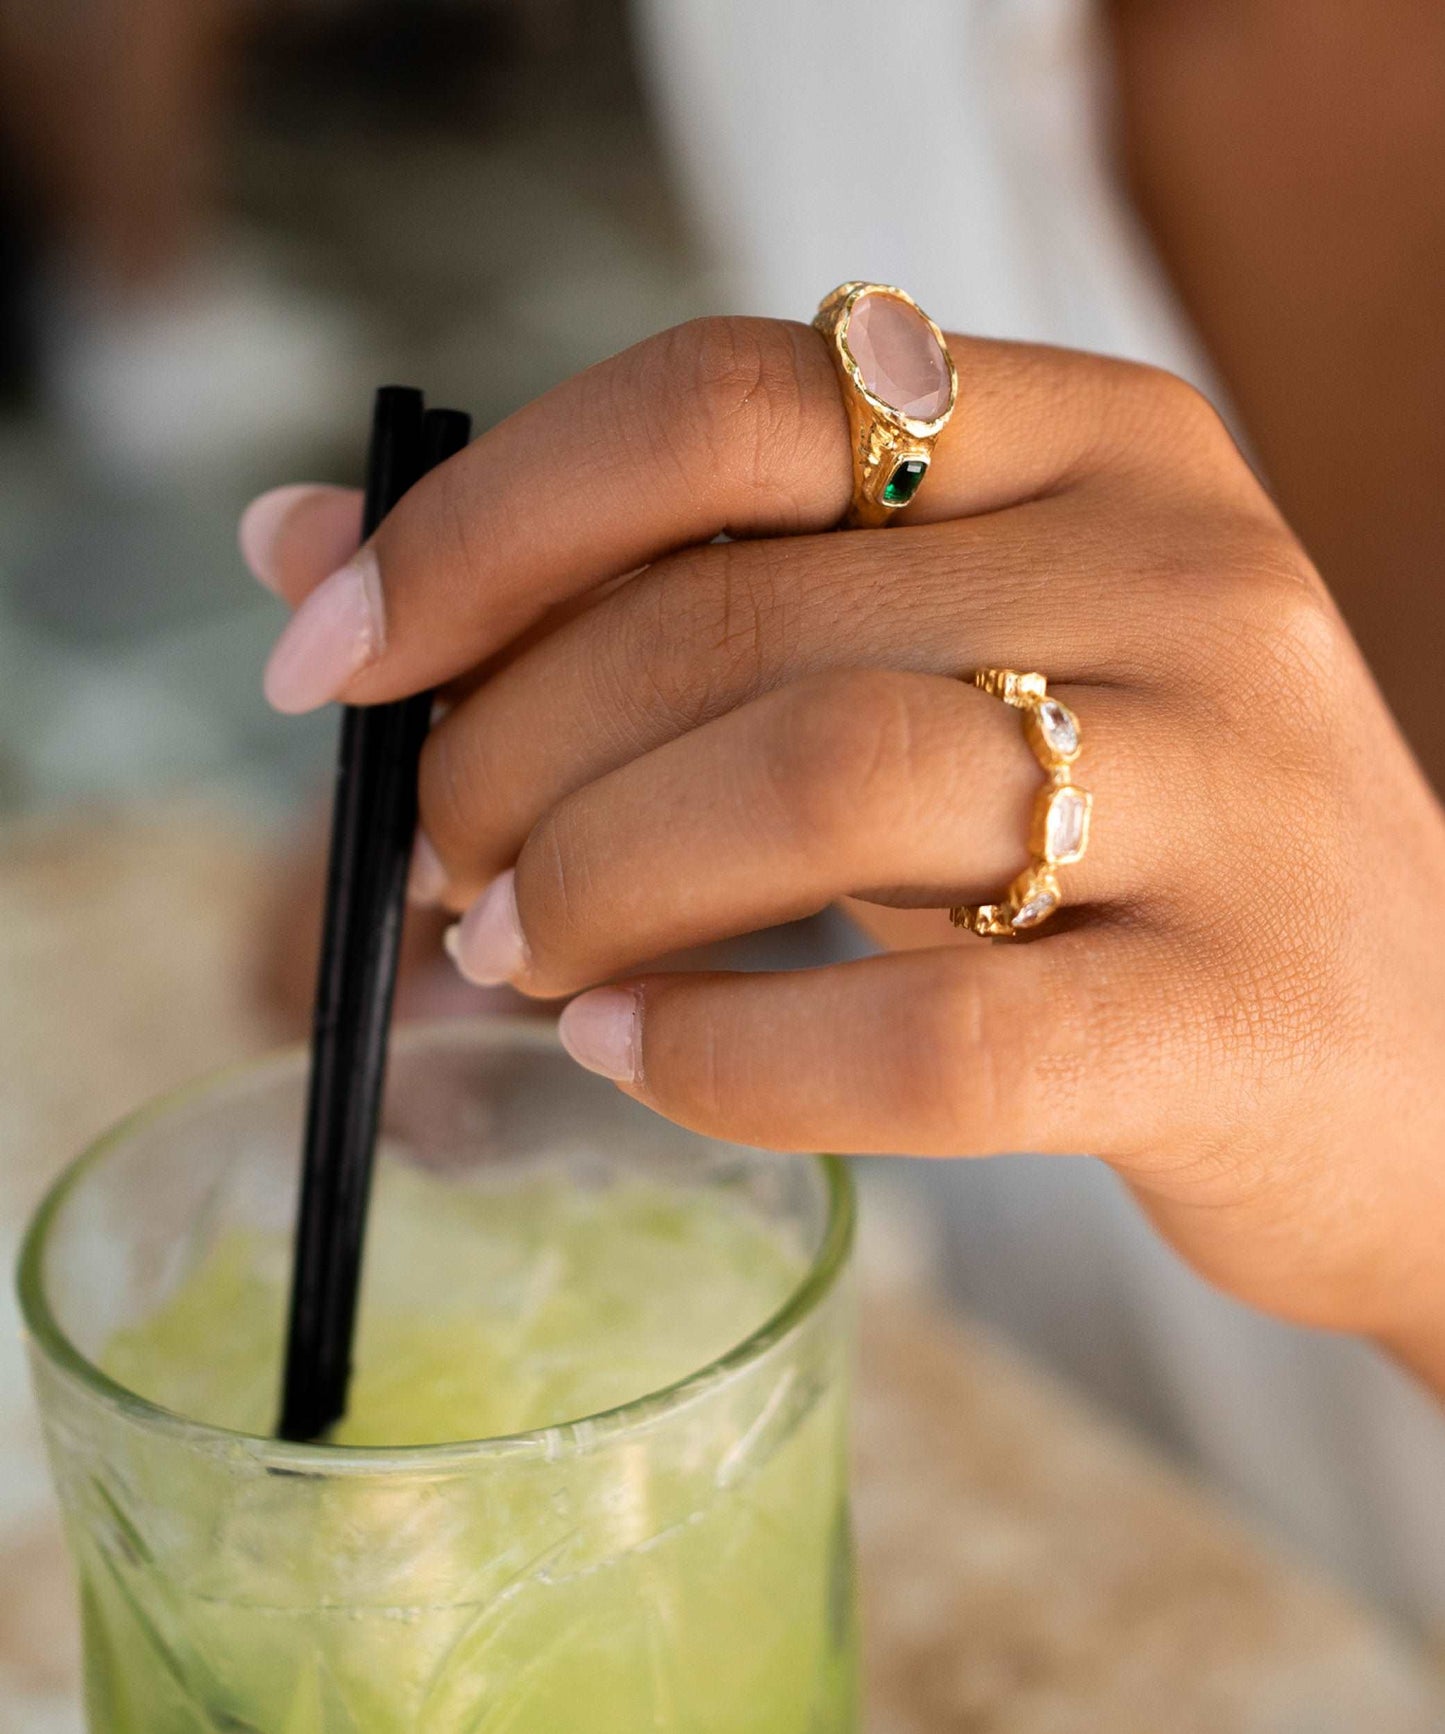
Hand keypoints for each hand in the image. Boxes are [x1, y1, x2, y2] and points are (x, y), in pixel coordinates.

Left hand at [239, 319, 1444, 1389]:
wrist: (1411, 1060)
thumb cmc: (1125, 845)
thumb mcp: (927, 663)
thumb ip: (653, 591)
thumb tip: (312, 541)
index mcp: (1088, 439)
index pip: (728, 399)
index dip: (483, 524)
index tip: (330, 651)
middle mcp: (1174, 570)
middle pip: (741, 607)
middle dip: (511, 745)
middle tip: (433, 858)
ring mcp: (1234, 784)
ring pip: (825, 781)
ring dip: (601, 879)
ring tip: (515, 954)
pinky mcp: (1237, 1010)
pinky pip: (935, 1034)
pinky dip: (733, 1055)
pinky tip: (635, 1058)